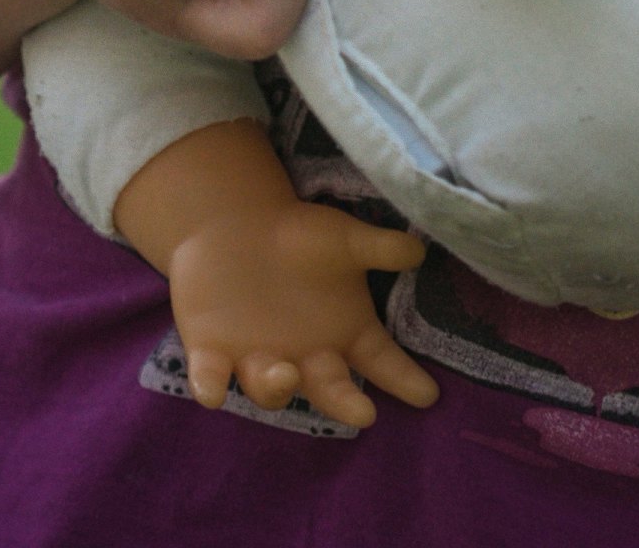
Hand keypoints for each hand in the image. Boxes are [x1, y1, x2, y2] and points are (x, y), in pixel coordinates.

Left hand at [113, 119, 438, 431]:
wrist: (235, 225)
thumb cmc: (299, 237)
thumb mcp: (343, 238)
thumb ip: (379, 247)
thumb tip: (418, 250)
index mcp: (344, 334)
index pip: (381, 362)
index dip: (403, 380)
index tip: (427, 396)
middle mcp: (306, 359)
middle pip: (330, 389)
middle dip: (345, 403)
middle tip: (363, 414)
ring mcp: (259, 360)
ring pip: (270, 388)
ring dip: (277, 387)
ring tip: (285, 372)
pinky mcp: (212, 352)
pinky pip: (211, 377)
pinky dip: (211, 385)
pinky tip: (212, 391)